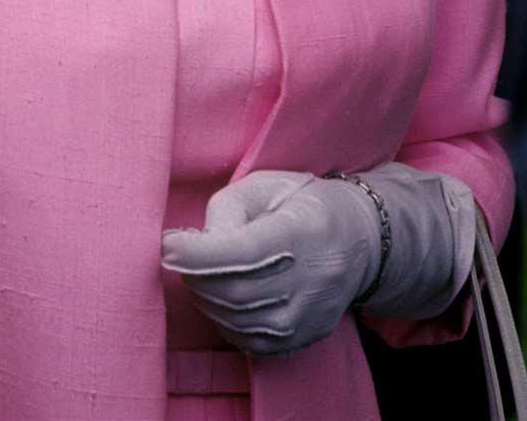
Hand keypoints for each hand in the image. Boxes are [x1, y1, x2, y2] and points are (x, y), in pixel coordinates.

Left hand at [161, 163, 475, 357]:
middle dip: (194, 274)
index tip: (167, 243)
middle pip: (233, 292)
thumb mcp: (265, 185)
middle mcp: (309, 282)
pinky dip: (222, 319)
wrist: (358, 241)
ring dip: (205, 296)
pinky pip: (247, 340)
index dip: (197, 253)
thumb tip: (196, 245)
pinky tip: (220, 294)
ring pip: (235, 320)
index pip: (241, 253)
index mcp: (301, 233)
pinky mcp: (302, 338)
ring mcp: (307, 317)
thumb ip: (227, 210)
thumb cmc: (303, 203)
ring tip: (201, 269)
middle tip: (181, 252)